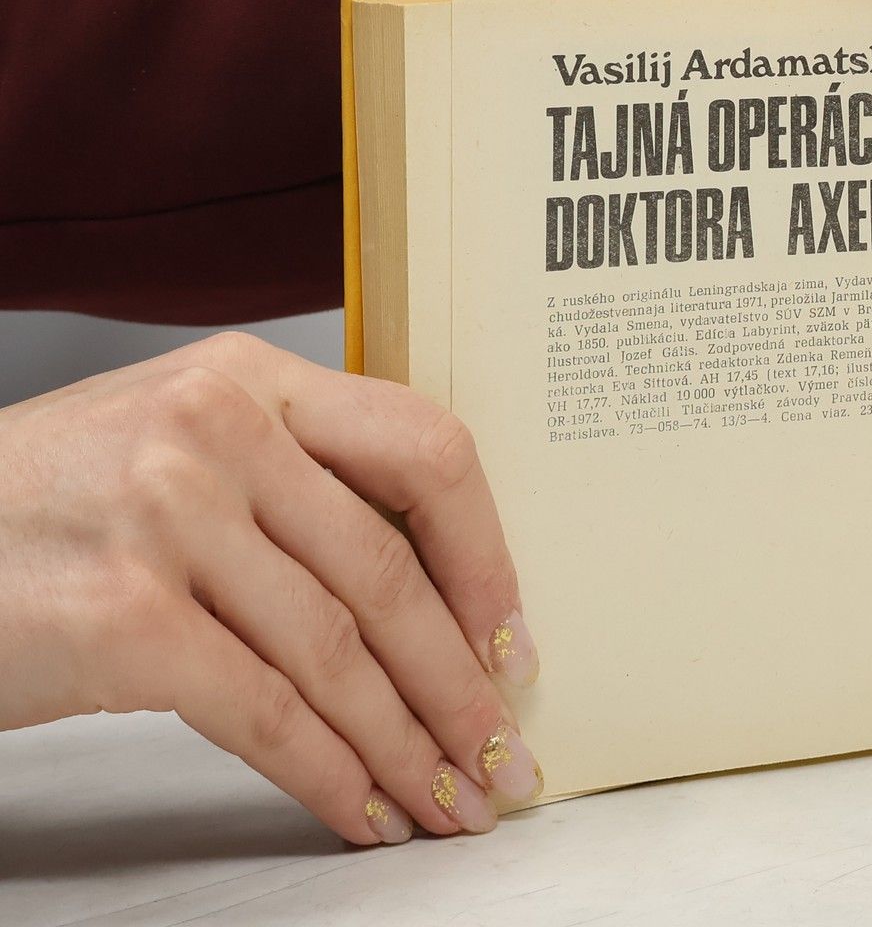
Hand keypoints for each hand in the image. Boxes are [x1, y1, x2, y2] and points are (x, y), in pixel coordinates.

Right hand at [0, 332, 541, 845]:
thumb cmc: (46, 502)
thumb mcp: (175, 440)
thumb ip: (289, 478)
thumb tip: (424, 584)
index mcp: (252, 376)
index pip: (423, 446)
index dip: (484, 552)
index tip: (510, 633)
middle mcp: (219, 430)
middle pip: (387, 567)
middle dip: (458, 678)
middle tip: (501, 752)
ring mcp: (168, 518)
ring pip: (337, 649)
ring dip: (406, 742)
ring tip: (449, 800)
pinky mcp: (122, 618)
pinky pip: (262, 711)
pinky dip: (327, 773)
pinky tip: (362, 810)